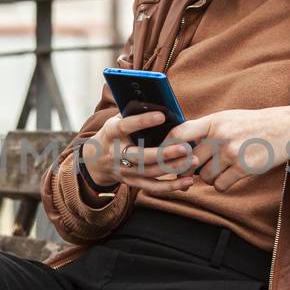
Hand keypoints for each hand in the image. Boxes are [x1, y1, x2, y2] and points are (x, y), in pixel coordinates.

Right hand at [76, 111, 199, 196]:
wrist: (95, 161)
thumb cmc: (114, 134)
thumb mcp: (116, 120)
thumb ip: (133, 112)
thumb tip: (158, 101)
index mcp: (112, 133)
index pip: (126, 126)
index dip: (142, 121)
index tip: (162, 115)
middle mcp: (117, 153)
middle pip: (141, 156)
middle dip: (164, 153)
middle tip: (185, 147)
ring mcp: (124, 170)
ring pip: (150, 172)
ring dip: (173, 168)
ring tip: (193, 160)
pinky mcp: (132, 183)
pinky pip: (153, 187)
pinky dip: (171, 186)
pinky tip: (188, 181)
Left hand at [162, 101, 289, 191]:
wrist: (287, 127)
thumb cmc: (255, 124)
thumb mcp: (228, 118)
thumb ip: (205, 129)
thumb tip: (180, 146)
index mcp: (213, 120)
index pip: (179, 134)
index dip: (166, 148)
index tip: (164, 158)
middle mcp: (219, 135)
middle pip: (189, 161)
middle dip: (188, 170)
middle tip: (193, 172)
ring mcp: (231, 152)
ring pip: (204, 176)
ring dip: (209, 178)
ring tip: (222, 170)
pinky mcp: (243, 167)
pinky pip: (219, 185)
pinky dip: (222, 185)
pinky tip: (231, 177)